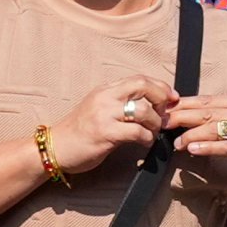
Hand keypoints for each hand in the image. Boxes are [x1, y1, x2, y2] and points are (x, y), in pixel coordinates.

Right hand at [45, 76, 174, 177]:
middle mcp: (105, 98)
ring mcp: (104, 114)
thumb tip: (150, 105)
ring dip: (155, 122)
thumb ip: (119, 104)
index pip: (138, 78)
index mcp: (105, 90)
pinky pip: (136, 131)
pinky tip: (145, 142)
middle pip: (142, 85)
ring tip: (153, 131)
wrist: (55, 148)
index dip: (159, 86)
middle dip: (161, 97)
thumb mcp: (98, 110)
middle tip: (166, 112)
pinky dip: (147, 137)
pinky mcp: (105, 133)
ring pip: (142, 109)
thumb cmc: (79, 132)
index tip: (171, 97)